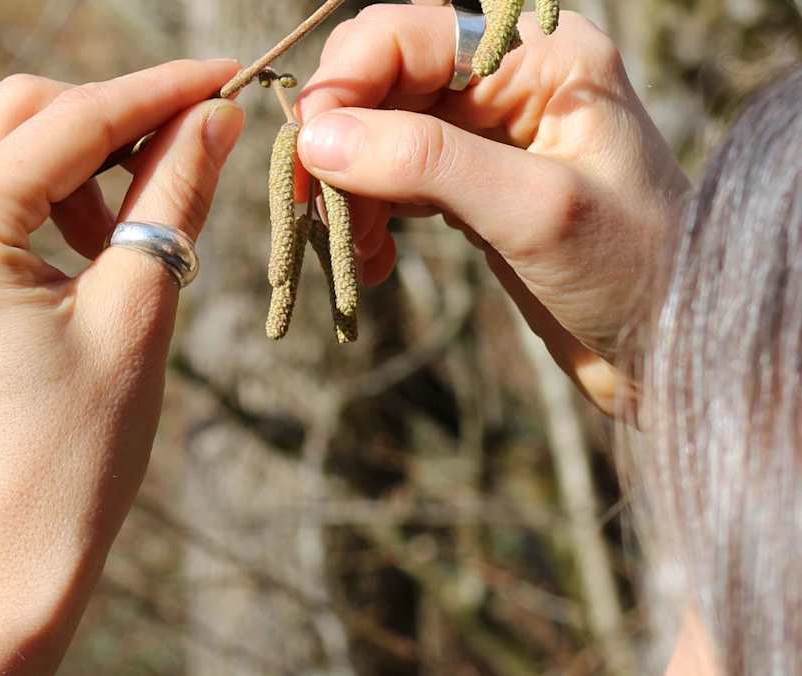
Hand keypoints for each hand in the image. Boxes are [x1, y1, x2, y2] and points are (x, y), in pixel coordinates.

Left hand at [0, 59, 243, 673]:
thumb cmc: (70, 464)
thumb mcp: (136, 316)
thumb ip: (169, 198)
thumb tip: (208, 117)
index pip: (76, 119)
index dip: (160, 91)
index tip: (223, 79)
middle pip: (14, 115)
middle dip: (105, 123)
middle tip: (177, 165)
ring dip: (42, 163)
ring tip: (98, 238)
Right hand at [295, 5, 690, 413]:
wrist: (670, 347)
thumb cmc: (634, 271)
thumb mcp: (533, 210)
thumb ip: (426, 162)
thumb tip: (317, 139)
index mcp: (540, 55)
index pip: (409, 33)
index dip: (347, 82)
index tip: (308, 150)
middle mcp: (509, 78)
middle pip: (383, 80)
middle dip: (340, 141)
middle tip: (317, 209)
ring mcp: (489, 131)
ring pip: (378, 131)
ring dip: (350, 188)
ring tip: (355, 252)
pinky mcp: (473, 181)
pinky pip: (394, 177)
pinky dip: (370, 215)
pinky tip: (373, 262)